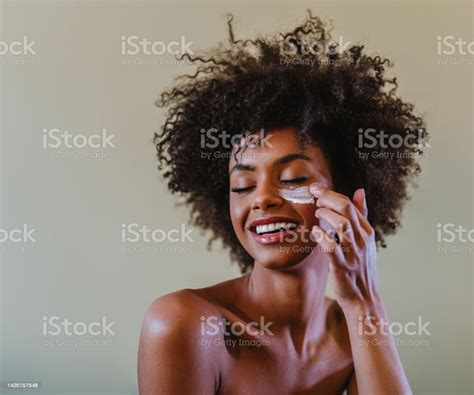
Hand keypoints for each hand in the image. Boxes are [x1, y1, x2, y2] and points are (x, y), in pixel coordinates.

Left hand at [309, 184, 379, 310]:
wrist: (364, 298)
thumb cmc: (360, 266)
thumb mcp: (365, 239)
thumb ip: (361, 215)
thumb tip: (360, 190)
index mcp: (367, 232)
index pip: (350, 204)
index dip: (331, 194)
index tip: (316, 189)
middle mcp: (362, 240)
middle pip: (346, 209)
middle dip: (327, 198)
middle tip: (313, 196)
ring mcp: (353, 254)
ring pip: (341, 225)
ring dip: (325, 215)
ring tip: (316, 214)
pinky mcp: (342, 267)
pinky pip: (332, 248)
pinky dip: (322, 238)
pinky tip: (315, 232)